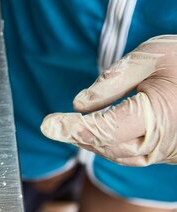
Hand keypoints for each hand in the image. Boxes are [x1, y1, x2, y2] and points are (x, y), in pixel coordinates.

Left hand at [41, 35, 176, 165]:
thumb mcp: (151, 57)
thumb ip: (113, 80)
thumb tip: (79, 103)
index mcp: (160, 115)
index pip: (103, 128)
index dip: (71, 127)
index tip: (46, 123)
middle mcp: (166, 142)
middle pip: (109, 146)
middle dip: (78, 136)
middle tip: (52, 124)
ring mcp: (171, 152)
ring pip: (121, 155)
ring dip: (93, 143)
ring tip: (69, 128)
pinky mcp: (173, 154)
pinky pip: (137, 155)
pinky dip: (112, 145)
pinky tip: (96, 132)